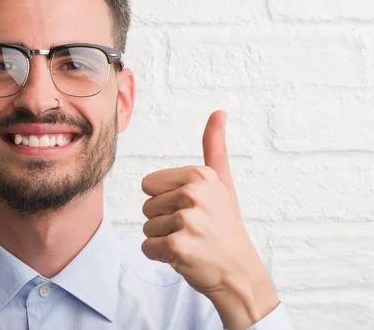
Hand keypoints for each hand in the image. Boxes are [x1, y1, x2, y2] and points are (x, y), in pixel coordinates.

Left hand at [140, 110, 278, 328]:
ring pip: (146, 227)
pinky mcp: (178, 246)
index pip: (148, 184)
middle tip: (193, 229)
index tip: (192, 209)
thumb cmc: (226, 226)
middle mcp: (194, 194)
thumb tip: (218, 112)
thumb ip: (214, 148)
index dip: (165, 200)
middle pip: (146, 206)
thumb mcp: (222, 183)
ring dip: (163, 239)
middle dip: (164, 221)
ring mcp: (187, 220)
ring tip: (191, 242)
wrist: (240, 272)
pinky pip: (147, 247)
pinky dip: (161, 256)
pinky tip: (185, 256)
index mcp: (201, 175)